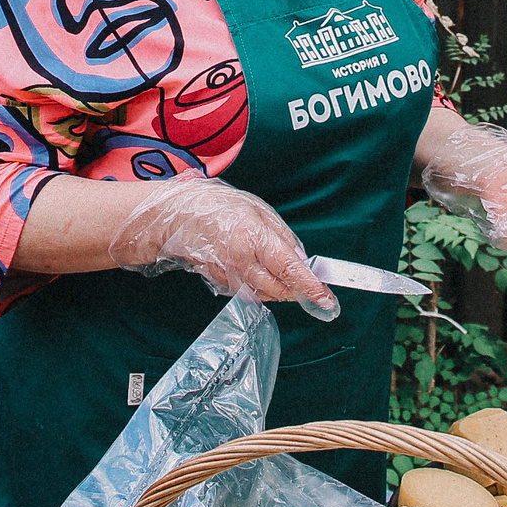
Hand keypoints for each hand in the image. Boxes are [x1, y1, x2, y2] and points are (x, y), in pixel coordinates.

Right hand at [107, 176, 339, 319]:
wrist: (179, 217)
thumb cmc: (219, 207)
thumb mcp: (259, 210)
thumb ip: (283, 237)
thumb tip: (302, 260)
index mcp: (253, 239)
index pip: (289, 269)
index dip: (310, 286)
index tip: (326, 299)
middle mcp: (241, 263)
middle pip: (280, 289)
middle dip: (299, 289)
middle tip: (314, 285)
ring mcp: (229, 277)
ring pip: (266, 295)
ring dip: (281, 289)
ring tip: (286, 274)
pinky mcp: (222, 284)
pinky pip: (250, 292)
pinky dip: (263, 287)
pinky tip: (262, 271)